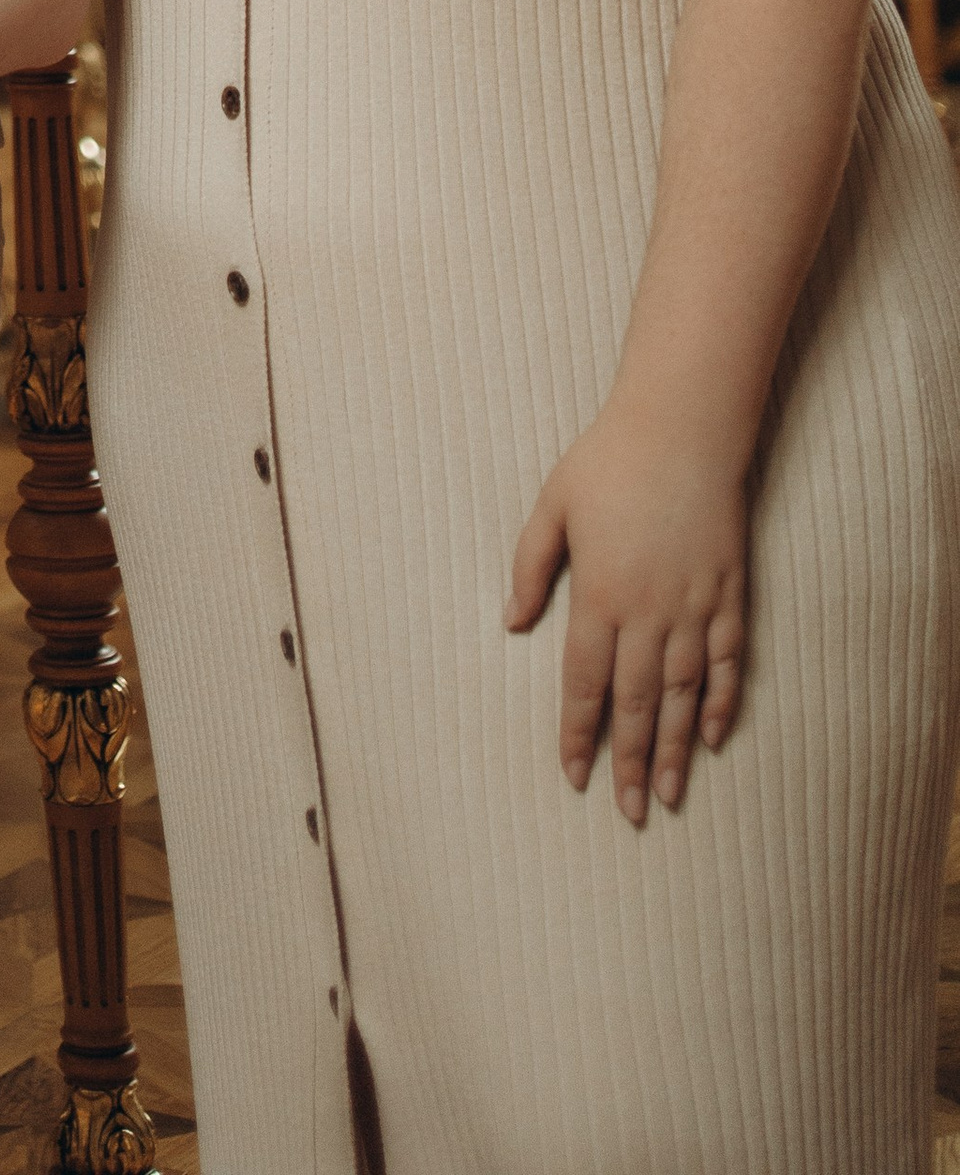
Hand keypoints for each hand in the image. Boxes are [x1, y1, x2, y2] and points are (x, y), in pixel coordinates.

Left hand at [506, 400, 748, 823]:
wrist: (681, 429)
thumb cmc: (607, 463)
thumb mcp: (551, 507)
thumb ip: (531, 568)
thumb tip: (513, 622)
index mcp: (599, 594)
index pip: (584, 682)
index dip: (578, 732)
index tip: (576, 775)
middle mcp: (649, 612)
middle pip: (636, 703)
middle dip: (630, 762)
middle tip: (629, 813)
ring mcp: (694, 607)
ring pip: (683, 695)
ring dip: (675, 749)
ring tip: (668, 797)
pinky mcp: (729, 595)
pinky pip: (728, 662)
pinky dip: (722, 702)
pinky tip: (712, 737)